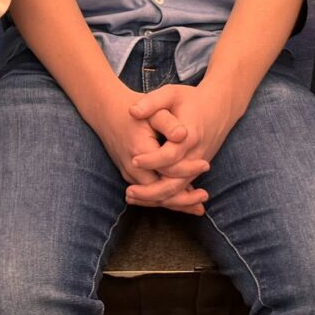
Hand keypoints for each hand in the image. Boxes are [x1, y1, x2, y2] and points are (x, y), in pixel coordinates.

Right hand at [81, 82, 193, 211]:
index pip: (166, 170)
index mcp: (140, 150)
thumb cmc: (136, 108)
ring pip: (154, 197)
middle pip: (160, 192)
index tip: (206, 165)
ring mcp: (129, 174)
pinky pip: (149, 194)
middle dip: (184, 199)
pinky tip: (183, 201)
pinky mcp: (130, 176)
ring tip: (199, 206)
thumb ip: (168, 122)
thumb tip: (183, 135)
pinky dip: (165, 199)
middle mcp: (132, 167)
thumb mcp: (154, 109)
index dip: (187, 170)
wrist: (108, 112)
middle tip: (205, 196)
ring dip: (176, 203)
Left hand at [126, 81, 240, 211]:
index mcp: (190, 136)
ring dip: (156, 198)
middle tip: (128, 192)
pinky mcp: (195, 170)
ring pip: (178, 190)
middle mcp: (196, 155)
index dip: (152, 160)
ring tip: (131, 197)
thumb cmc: (191, 100)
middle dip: (151, 191)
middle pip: (175, 182)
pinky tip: (145, 198)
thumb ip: (152, 102)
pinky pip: (181, 188)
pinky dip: (165, 196)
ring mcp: (197, 165)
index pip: (170, 156)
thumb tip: (133, 111)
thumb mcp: (172, 94)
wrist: (219, 107)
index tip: (134, 160)